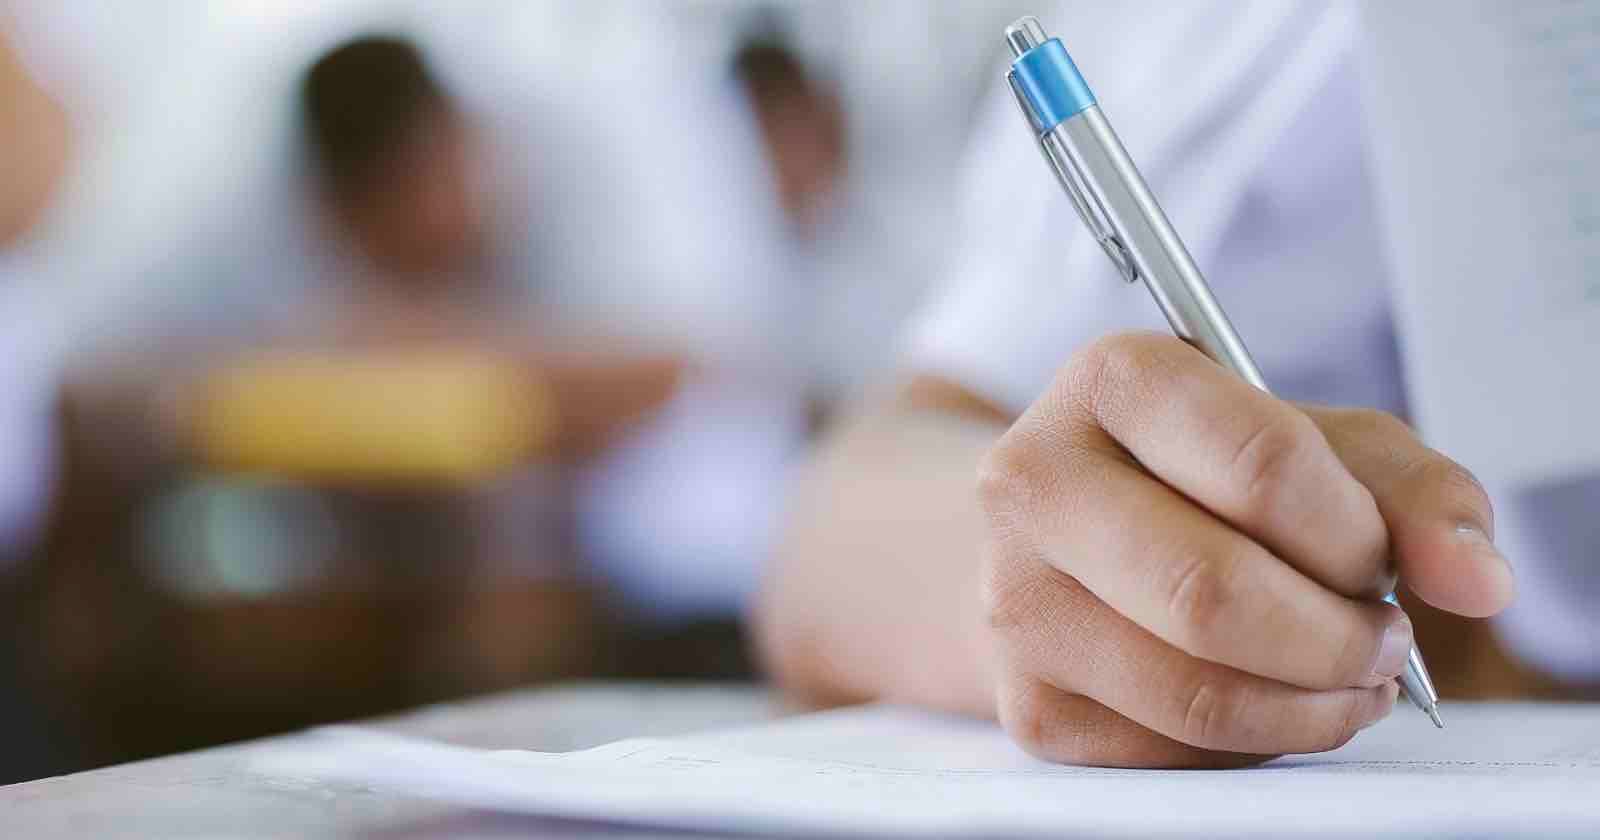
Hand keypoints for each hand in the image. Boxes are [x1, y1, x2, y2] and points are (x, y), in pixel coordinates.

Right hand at [977, 332, 1513, 767]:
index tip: (1377, 559)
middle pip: (1213, 592)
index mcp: (1109, 381)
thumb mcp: (1309, 441)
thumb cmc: (1195, 476)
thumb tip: (1476, 580)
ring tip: (1347, 677)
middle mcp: (1031, 484)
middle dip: (1338, 638)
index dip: (1354, 534)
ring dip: (1313, 704)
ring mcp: (1015, 599)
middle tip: (1383, 640)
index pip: (1261, 464)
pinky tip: (1270, 699)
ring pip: (1197, 692)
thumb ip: (1410, 489)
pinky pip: (1172, 751)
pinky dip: (1255, 740)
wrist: (1058, 535)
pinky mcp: (1027, 701)